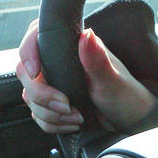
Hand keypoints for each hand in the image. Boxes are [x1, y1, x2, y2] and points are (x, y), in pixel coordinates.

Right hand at [16, 19, 156, 132]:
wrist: (130, 122)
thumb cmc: (127, 95)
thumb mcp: (113, 79)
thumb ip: (97, 59)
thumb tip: (87, 35)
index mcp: (74, 47)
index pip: (37, 37)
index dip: (28, 51)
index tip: (34, 72)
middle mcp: (61, 62)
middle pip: (26, 72)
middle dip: (42, 95)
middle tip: (66, 105)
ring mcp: (55, 83)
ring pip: (29, 96)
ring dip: (50, 112)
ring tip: (77, 116)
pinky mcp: (53, 103)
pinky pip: (36, 114)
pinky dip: (52, 123)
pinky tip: (73, 122)